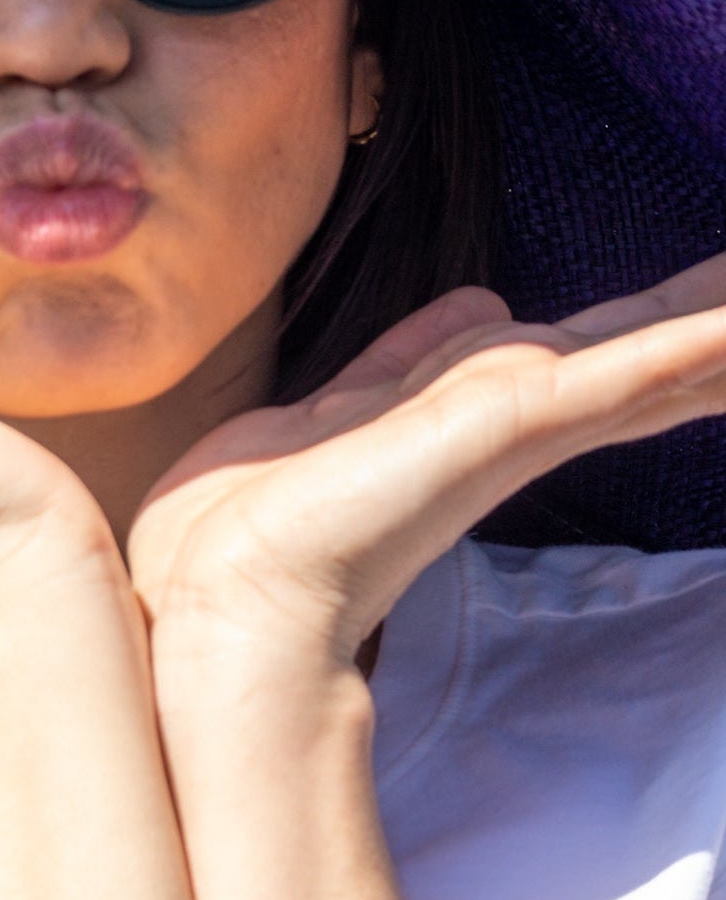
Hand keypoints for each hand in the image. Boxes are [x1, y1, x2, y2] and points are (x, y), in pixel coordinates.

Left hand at [130, 262, 725, 671]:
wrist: (222, 595)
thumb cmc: (252, 520)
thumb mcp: (343, 409)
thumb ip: (409, 359)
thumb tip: (481, 305)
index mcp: (466, 414)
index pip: (583, 360)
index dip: (649, 331)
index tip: (711, 310)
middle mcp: (504, 420)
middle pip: (630, 358)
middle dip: (697, 327)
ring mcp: (512, 425)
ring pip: (643, 361)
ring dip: (706, 337)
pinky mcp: (510, 424)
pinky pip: (618, 375)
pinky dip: (686, 349)